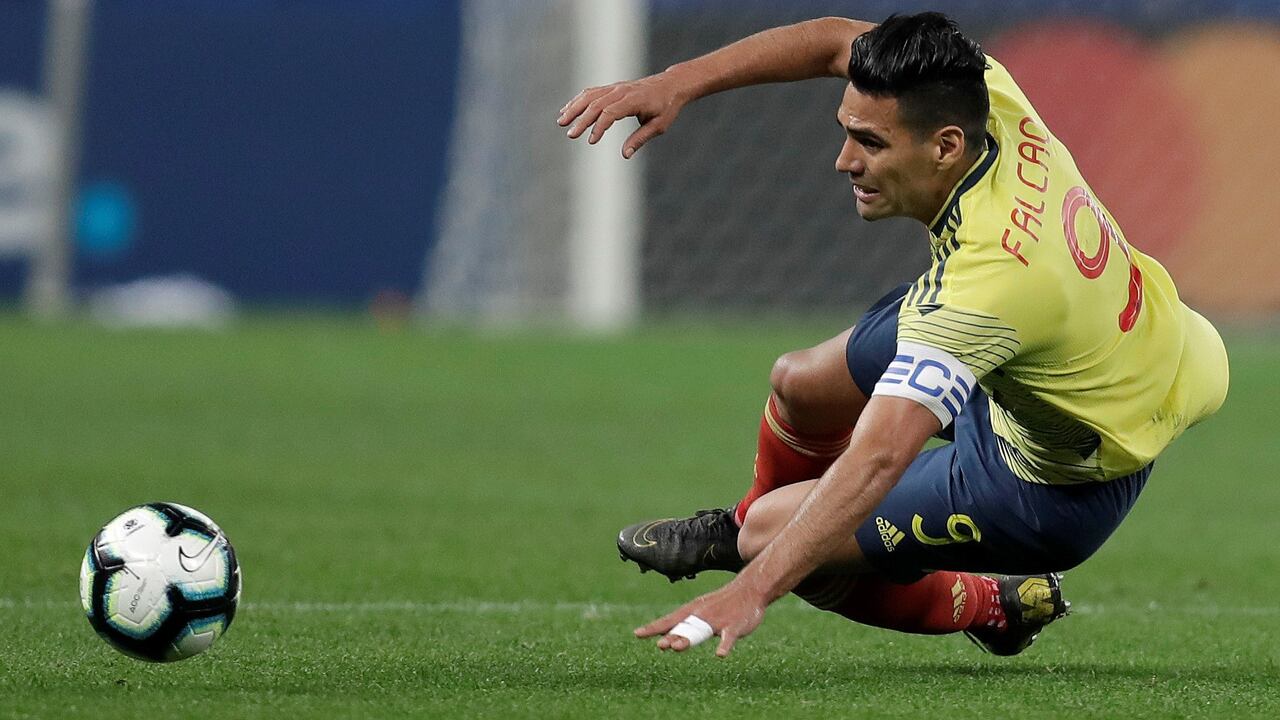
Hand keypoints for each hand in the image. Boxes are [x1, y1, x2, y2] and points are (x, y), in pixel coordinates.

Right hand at [557, 71, 690, 158]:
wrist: (670, 85)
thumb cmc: (666, 106)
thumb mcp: (658, 125)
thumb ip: (640, 139)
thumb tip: (625, 154)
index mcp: (634, 100)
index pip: (610, 112)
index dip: (599, 127)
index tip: (591, 141)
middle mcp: (622, 91)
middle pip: (596, 104)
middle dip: (581, 120)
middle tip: (570, 134)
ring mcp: (616, 87)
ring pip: (590, 96)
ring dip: (574, 108)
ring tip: (561, 121)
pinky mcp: (612, 88)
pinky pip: (592, 92)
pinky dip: (578, 101)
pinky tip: (568, 109)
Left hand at [634, 577, 768, 656]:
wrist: (750, 589)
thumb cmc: (722, 604)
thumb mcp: (701, 612)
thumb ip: (686, 626)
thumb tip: (668, 637)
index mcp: (692, 611)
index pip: (669, 621)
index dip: (654, 628)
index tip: (637, 633)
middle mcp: (702, 615)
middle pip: (683, 628)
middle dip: (671, 637)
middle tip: (660, 646)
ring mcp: (718, 620)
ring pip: (702, 631)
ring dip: (689, 639)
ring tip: (677, 647)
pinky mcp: (734, 626)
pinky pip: (729, 637)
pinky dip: (724, 646)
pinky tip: (720, 654)